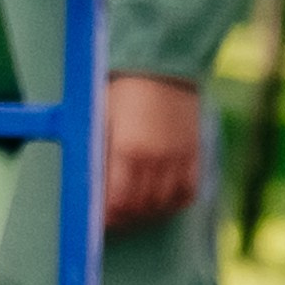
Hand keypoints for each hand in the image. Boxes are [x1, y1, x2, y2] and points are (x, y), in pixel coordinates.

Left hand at [102, 74, 201, 230]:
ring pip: (162, 205)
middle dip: (123, 218)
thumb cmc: (121, 86)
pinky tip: (159, 199)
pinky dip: (172, 202)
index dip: (106, 217)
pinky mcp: (194, 155)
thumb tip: (90, 183)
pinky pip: (187, 193)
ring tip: (132, 210)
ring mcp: (178, 159)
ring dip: (146, 212)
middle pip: (139, 208)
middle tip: (111, 219)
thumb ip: (97, 151)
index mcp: (127, 150)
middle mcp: (155, 160)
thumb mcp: (100, 115)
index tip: (97, 220)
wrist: (161, 64)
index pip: (116, 202)